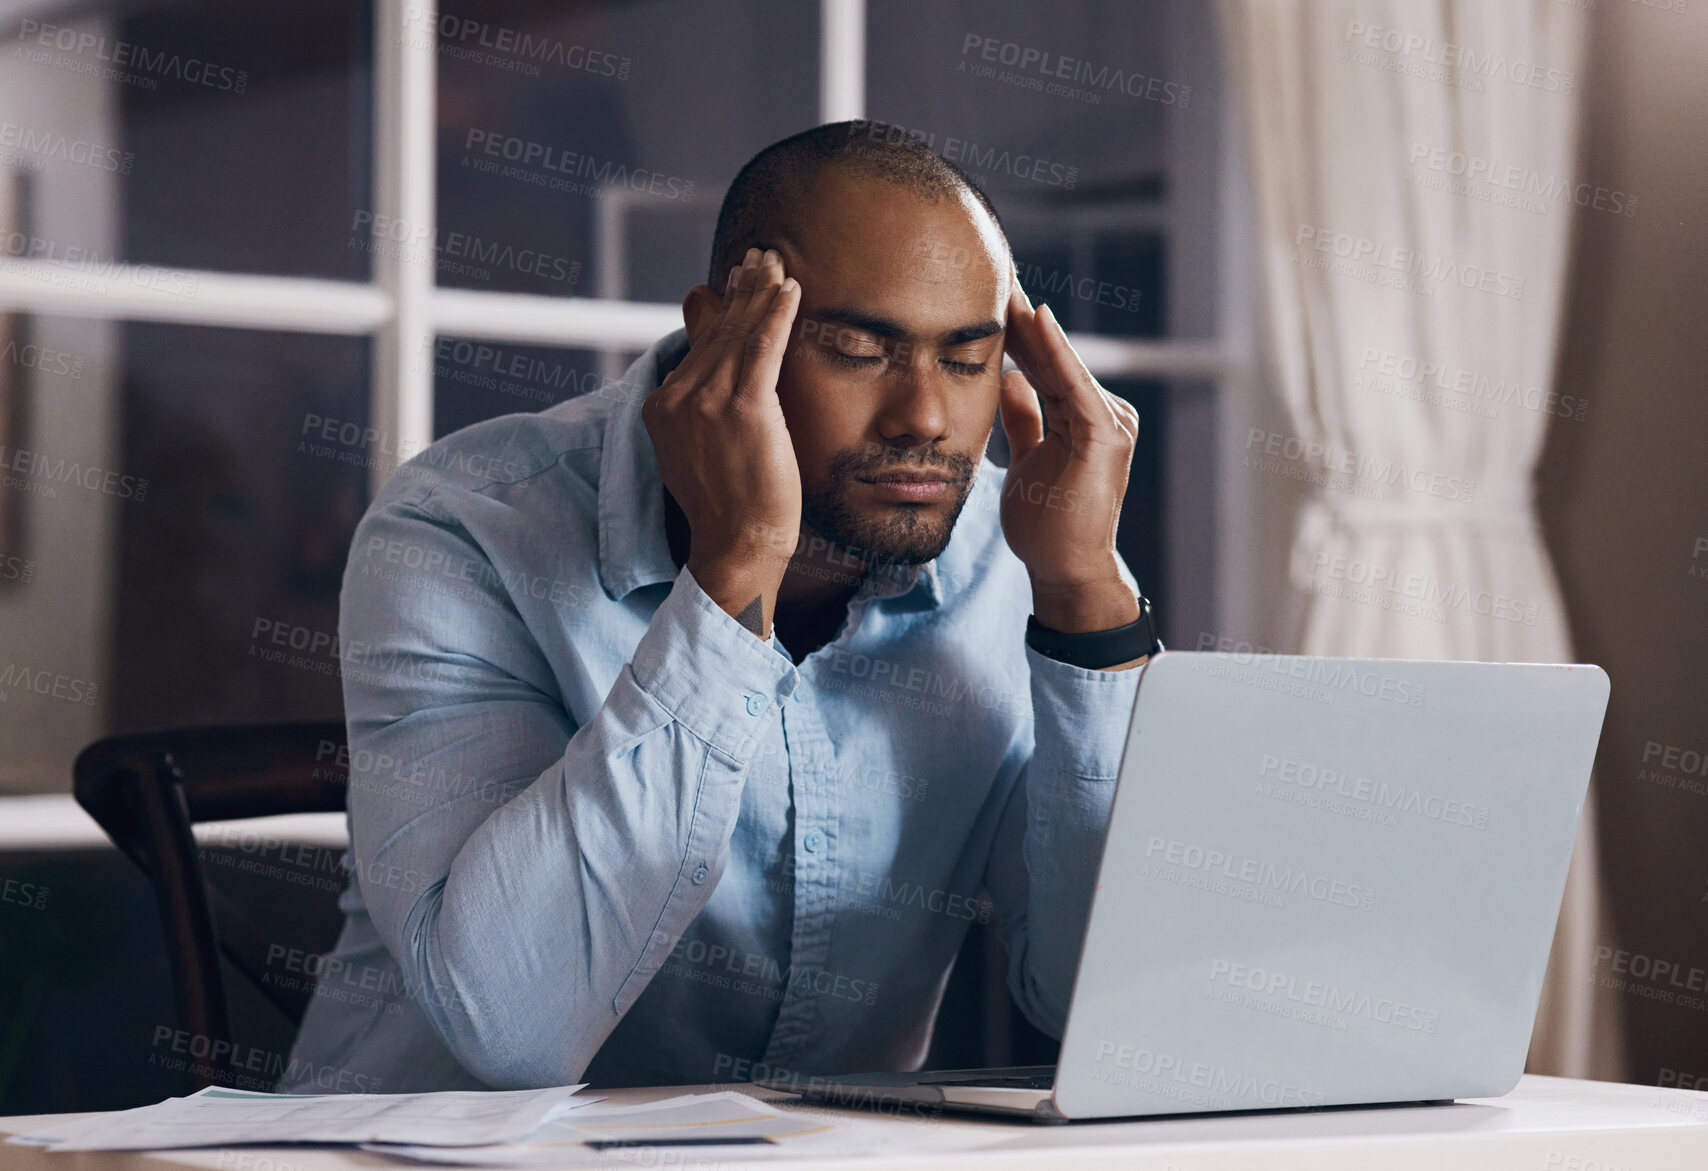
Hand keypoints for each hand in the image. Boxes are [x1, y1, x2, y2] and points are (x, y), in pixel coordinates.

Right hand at [643, 247, 801, 637]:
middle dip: (742, 290)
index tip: (738, 280)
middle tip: (761, 257)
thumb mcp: (699, 449)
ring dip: (760, 292)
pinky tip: (790, 290)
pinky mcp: (742, 408)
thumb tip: (705, 374)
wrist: (737, 544)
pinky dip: (776, 314)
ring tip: (777, 263)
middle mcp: (677, 397)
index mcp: (662, 405)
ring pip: (738, 333)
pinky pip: (761, 348)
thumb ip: (699, 405)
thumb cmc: (730, 505)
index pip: (697, 344)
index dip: (722, 308)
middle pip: (716, 330)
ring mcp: (706, 402)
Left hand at [997, 267, 1141, 633]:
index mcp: (1084, 419)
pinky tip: (1037, 320)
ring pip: (1061, 365)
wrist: (1065, 569)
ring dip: (1034, 325)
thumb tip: (1010, 378)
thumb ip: (1025, 418)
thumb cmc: (1046, 525)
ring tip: (1006, 284)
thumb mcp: (1027, 459)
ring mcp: (1110, 422)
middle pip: (1053, 359)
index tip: (988, 299)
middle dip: (1022, 319)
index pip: (1045, 367)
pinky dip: (1056, 352)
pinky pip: (1074, 385)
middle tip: (993, 273)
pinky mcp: (1105, 435)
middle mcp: (1104, 414)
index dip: (1017, 335)